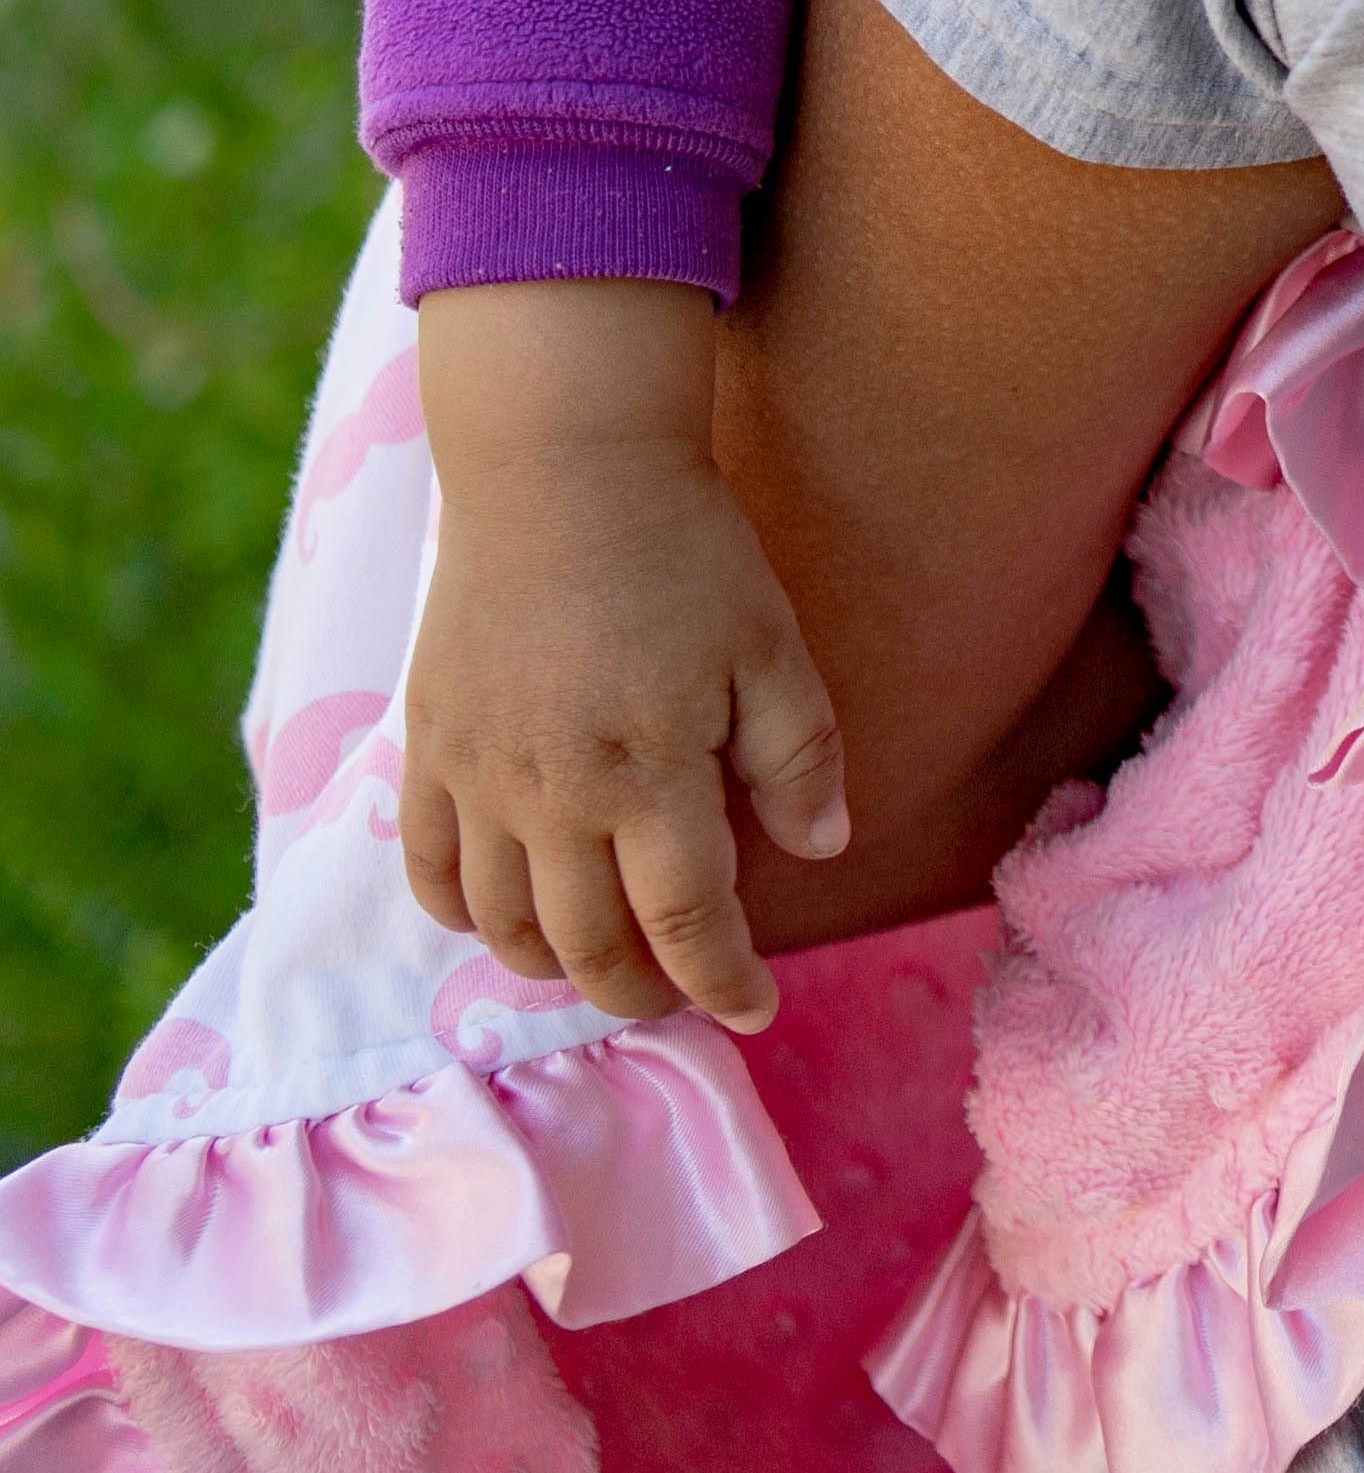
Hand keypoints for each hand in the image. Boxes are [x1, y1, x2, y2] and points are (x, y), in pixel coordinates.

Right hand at [402, 279, 851, 1028]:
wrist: (560, 463)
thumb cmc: (684, 550)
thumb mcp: (769, 643)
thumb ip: (798, 756)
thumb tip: (825, 852)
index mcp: (650, 777)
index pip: (688, 926)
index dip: (725, 982)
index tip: (756, 1009)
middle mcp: (553, 797)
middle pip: (591, 948)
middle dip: (642, 992)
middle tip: (677, 993)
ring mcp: (479, 777)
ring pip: (504, 928)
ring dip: (555, 966)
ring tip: (601, 961)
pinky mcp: (428, 746)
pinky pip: (429, 872)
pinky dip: (465, 916)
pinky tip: (507, 913)